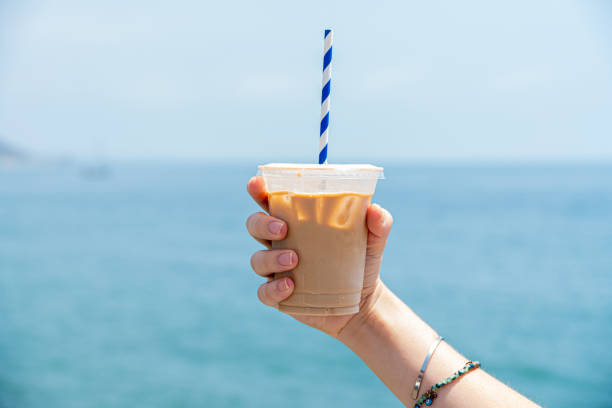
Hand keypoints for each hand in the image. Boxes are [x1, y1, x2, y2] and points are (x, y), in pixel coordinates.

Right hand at [246, 176, 392, 336]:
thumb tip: (375, 210)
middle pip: (254, 225)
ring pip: (257, 259)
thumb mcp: (373, 240)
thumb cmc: (361, 261)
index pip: (270, 200)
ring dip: (271, 257)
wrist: (363, 302)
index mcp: (296, 222)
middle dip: (262, 223)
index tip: (258, 183)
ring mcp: (277, 270)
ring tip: (294, 259)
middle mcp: (280, 243)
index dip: (259, 190)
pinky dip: (273, 289)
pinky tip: (290, 286)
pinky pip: (264, 292)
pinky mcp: (279, 295)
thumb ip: (379, 222)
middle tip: (283, 228)